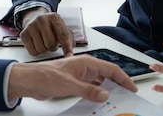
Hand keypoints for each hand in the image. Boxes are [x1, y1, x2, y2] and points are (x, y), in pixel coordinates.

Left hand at [7, 55, 137, 101]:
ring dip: (108, 89)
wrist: (30, 80)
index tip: (132, 87)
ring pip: (100, 81)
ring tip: (116, 98)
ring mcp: (80, 75)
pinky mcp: (74, 82)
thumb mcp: (70, 85)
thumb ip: (89, 91)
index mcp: (87, 63)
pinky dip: (97, 93)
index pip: (111, 69)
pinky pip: (91, 87)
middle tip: (127, 94)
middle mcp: (85, 67)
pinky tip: (98, 100)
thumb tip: (105, 94)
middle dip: (118, 83)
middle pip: (108, 74)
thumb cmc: (46, 76)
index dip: (124, 78)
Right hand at [20, 7, 75, 56]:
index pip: (62, 34)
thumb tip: (70, 54)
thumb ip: (68, 39)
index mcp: (54, 17)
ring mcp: (31, 26)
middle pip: (50, 43)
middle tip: (52, 43)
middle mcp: (42, 19)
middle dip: (53, 47)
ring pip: (41, 49)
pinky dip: (37, 51)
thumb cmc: (51, 26)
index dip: (66, 47)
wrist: (35, 18)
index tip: (69, 56)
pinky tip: (37, 44)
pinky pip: (33, 52)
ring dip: (45, 49)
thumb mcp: (62, 28)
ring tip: (44, 42)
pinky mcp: (23, 34)